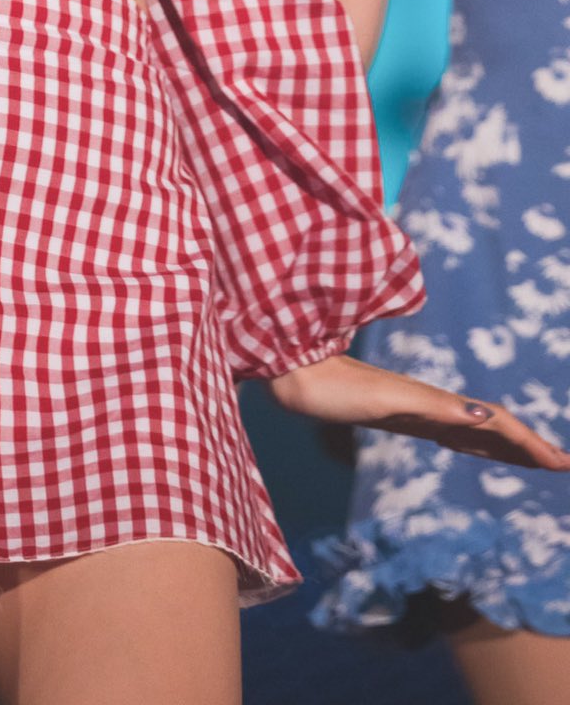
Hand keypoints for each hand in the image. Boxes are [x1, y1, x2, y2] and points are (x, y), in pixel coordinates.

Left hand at [269, 350, 569, 471]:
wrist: (291, 372)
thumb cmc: (330, 387)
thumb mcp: (383, 398)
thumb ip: (431, 406)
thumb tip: (482, 415)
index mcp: (433, 402)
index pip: (494, 422)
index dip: (526, 443)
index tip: (560, 463)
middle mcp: (428, 404)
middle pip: (490, 426)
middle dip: (525, 445)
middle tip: (559, 464)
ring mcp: (413, 408)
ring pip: (471, 429)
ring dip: (504, 444)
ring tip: (530, 459)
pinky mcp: (394, 414)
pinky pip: (447, 431)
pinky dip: (472, 442)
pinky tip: (472, 446)